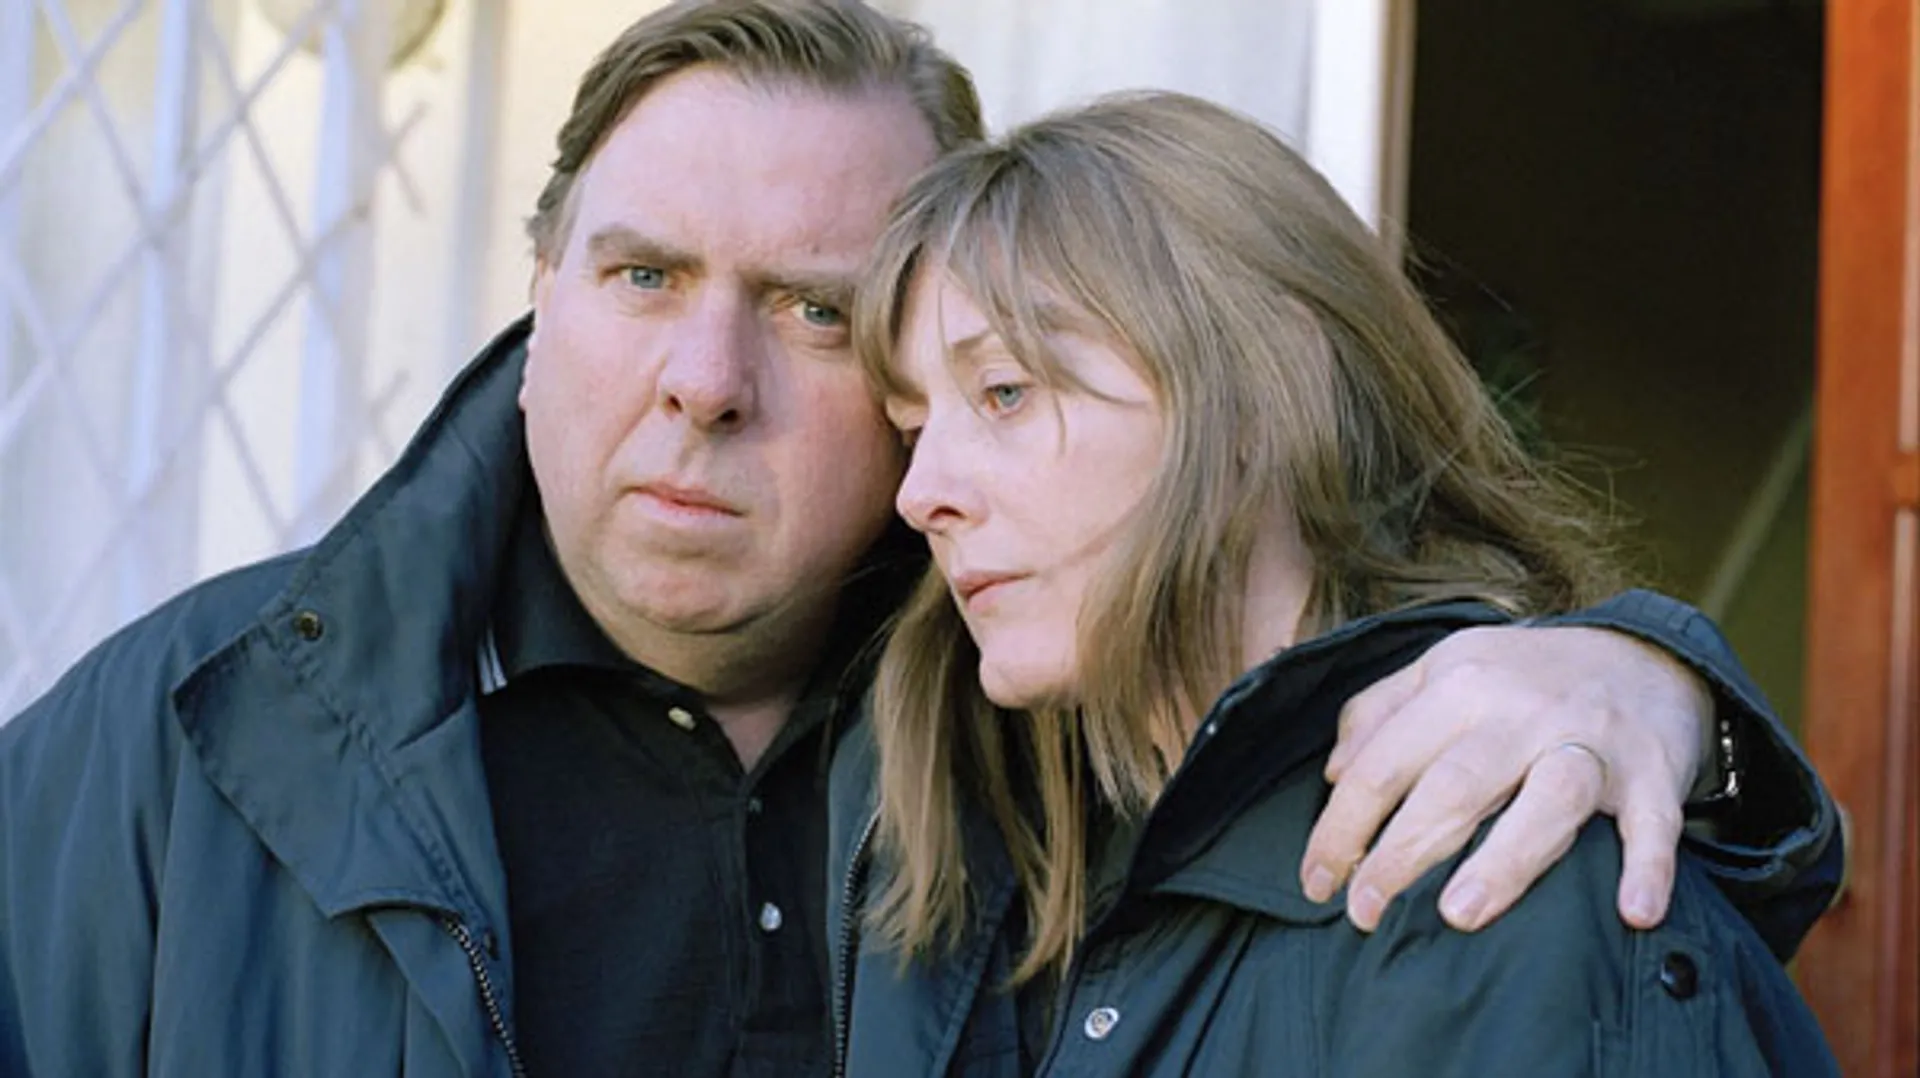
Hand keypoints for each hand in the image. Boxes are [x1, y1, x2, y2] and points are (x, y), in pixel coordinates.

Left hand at [1299, 624, 1709, 932]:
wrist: (1644, 652)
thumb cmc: (1524, 676)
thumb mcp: (1445, 668)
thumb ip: (1381, 712)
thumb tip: (1334, 774)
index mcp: (1459, 683)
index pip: (1383, 763)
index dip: (1341, 827)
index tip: (1315, 882)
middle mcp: (1521, 710)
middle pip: (1451, 787)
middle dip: (1399, 854)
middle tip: (1363, 914)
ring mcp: (1591, 739)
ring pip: (1547, 801)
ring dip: (1505, 861)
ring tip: (1459, 915)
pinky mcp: (1654, 771)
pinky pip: (1655, 823)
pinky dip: (1648, 866)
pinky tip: (1634, 913)